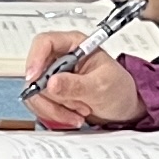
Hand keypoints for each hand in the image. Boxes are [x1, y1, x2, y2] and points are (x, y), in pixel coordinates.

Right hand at [26, 33, 142, 129]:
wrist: (123, 106)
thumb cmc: (119, 88)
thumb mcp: (101, 85)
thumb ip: (76, 85)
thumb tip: (51, 83)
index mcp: (74, 44)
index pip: (44, 43)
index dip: (35, 59)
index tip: (35, 79)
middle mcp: (61, 58)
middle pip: (37, 72)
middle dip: (53, 94)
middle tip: (74, 103)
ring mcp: (55, 76)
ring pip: (36, 92)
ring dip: (55, 107)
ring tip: (79, 110)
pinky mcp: (52, 93)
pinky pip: (40, 104)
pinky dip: (55, 113)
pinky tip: (73, 115)